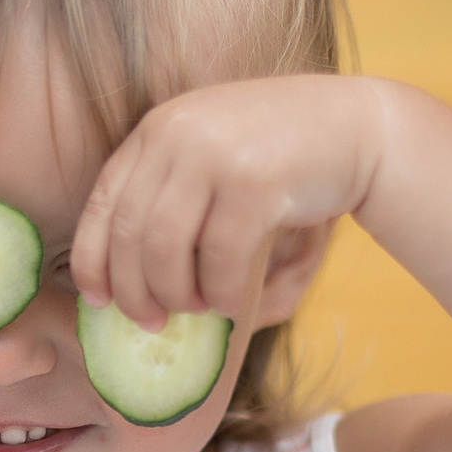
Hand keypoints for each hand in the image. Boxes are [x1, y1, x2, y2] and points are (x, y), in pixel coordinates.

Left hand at [70, 75, 380, 327]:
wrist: (360, 128)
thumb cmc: (282, 160)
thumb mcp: (216, 168)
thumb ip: (176, 213)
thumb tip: (132, 296)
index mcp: (158, 130)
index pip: (102, 203)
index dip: (92, 261)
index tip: (98, 301)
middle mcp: (176, 133)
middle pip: (128, 233)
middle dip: (134, 291)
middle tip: (152, 322)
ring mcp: (214, 153)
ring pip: (165, 249)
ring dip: (177, 295)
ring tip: (198, 308)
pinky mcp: (255, 180)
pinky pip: (219, 259)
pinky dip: (220, 293)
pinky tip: (231, 302)